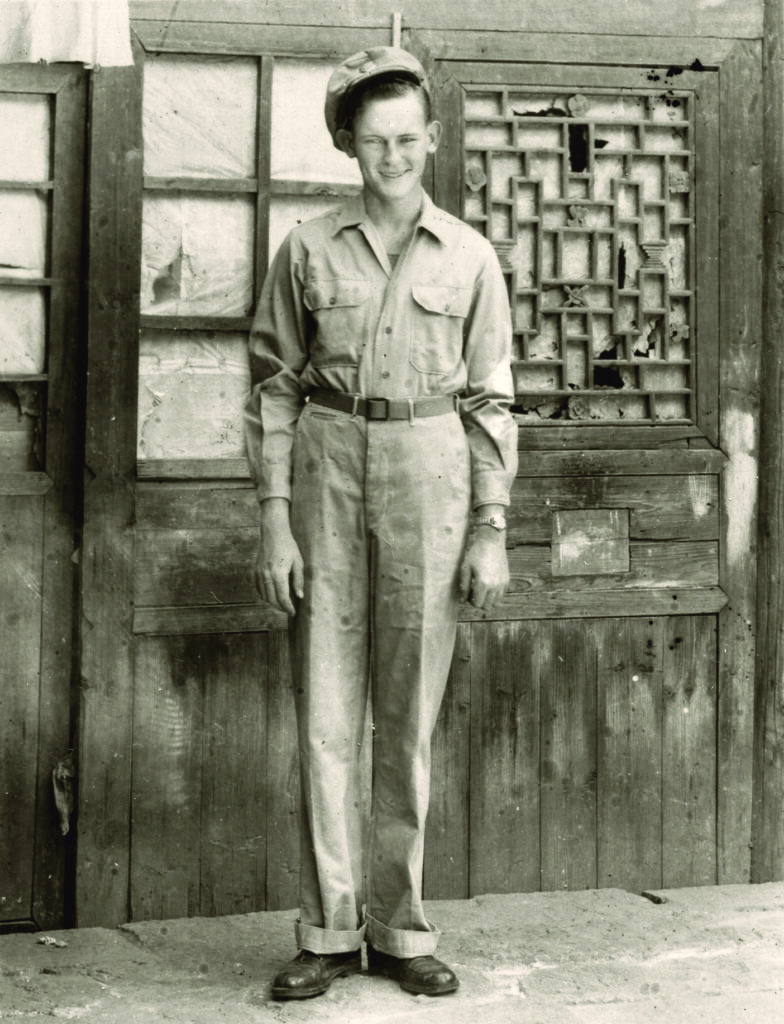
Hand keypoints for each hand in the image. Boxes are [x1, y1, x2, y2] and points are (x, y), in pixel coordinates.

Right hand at [255, 499, 303, 615]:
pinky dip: (264, 595)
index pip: (283, 597)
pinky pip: (258, 588)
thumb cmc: (288, 546)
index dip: (288, 608)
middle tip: (288, 610)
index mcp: (279, 573)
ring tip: (281, 604)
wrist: (273, 533)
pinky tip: (271, 595)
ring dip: (272, 602)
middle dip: (280, 607)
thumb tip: (299, 596)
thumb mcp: (298, 562)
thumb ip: (298, 581)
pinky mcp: (255, 571)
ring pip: (264, 595)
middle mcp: (266, 575)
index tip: (293, 613)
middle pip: (272, 599)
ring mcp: (259, 573)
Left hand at [459, 529, 508, 611]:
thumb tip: (462, 601)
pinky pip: (501, 595)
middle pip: (486, 606)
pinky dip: (494, 594)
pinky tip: (489, 584)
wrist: (491, 542)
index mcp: (483, 583)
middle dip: (479, 602)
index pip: (476, 604)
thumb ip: (464, 586)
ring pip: (495, 603)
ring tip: (481, 589)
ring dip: (487, 600)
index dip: (470, 601)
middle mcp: (495, 586)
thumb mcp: (466, 568)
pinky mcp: (507, 580)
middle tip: (474, 591)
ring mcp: (502, 584)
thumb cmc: (476, 554)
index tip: (468, 592)